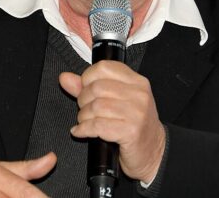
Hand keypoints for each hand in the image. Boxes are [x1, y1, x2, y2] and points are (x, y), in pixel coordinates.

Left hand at [59, 61, 165, 183]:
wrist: (154, 152)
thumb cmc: (133, 124)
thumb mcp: (116, 100)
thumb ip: (88, 87)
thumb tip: (64, 78)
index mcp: (137, 81)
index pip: (104, 67)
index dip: (87, 77)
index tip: (85, 88)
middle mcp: (139, 94)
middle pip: (97, 87)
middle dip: (83, 99)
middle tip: (85, 108)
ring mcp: (136, 113)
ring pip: (96, 107)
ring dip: (83, 116)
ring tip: (85, 121)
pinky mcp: (131, 132)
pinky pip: (97, 126)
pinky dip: (83, 129)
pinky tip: (81, 131)